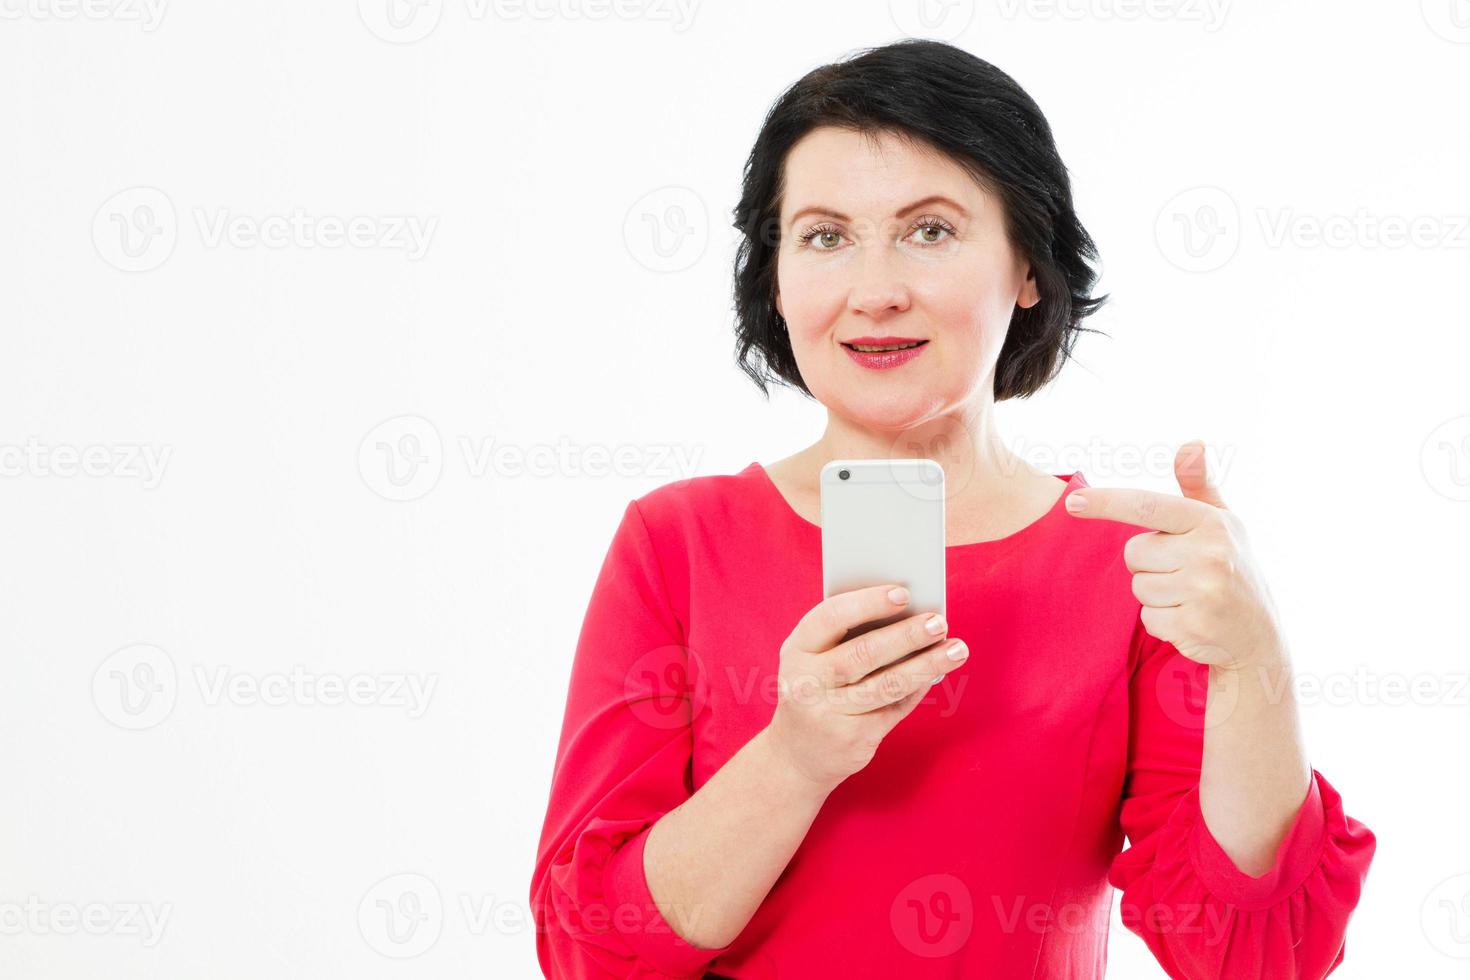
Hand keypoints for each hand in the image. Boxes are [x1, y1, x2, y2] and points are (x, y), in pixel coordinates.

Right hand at [765, 584, 968, 791]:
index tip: (904, 593)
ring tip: (955, 649)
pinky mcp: (852, 738)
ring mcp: (828, 714)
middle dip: (907, 635)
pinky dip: (918, 688)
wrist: (797, 754)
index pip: (831, 617)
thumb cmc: (815, 689)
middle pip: (864, 653)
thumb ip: (845, 636)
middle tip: (938, 622)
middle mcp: (807, 682)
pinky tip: (936, 673)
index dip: (868, 603)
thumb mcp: (813, 659)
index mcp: (796, 650)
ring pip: (887, 684)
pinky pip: (894, 708)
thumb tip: (907, 612)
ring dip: (926, 664)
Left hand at [1062, 440, 1284, 671]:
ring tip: (1191, 596)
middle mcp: (1209, 553)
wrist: (1260, 635)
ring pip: (1138, 587)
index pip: (1147, 506)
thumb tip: (1192, 443)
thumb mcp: (1224, 524)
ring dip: (1156, 594)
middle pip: (1133, 552)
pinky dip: (1162, 621)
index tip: (1072, 502)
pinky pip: (1147, 618)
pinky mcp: (1192, 626)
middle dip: (1149, 564)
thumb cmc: (1233, 568)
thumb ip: (1198, 486)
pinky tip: (1191, 619)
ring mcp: (1202, 591)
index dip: (1107, 503)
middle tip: (1185, 572)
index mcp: (1211, 522)